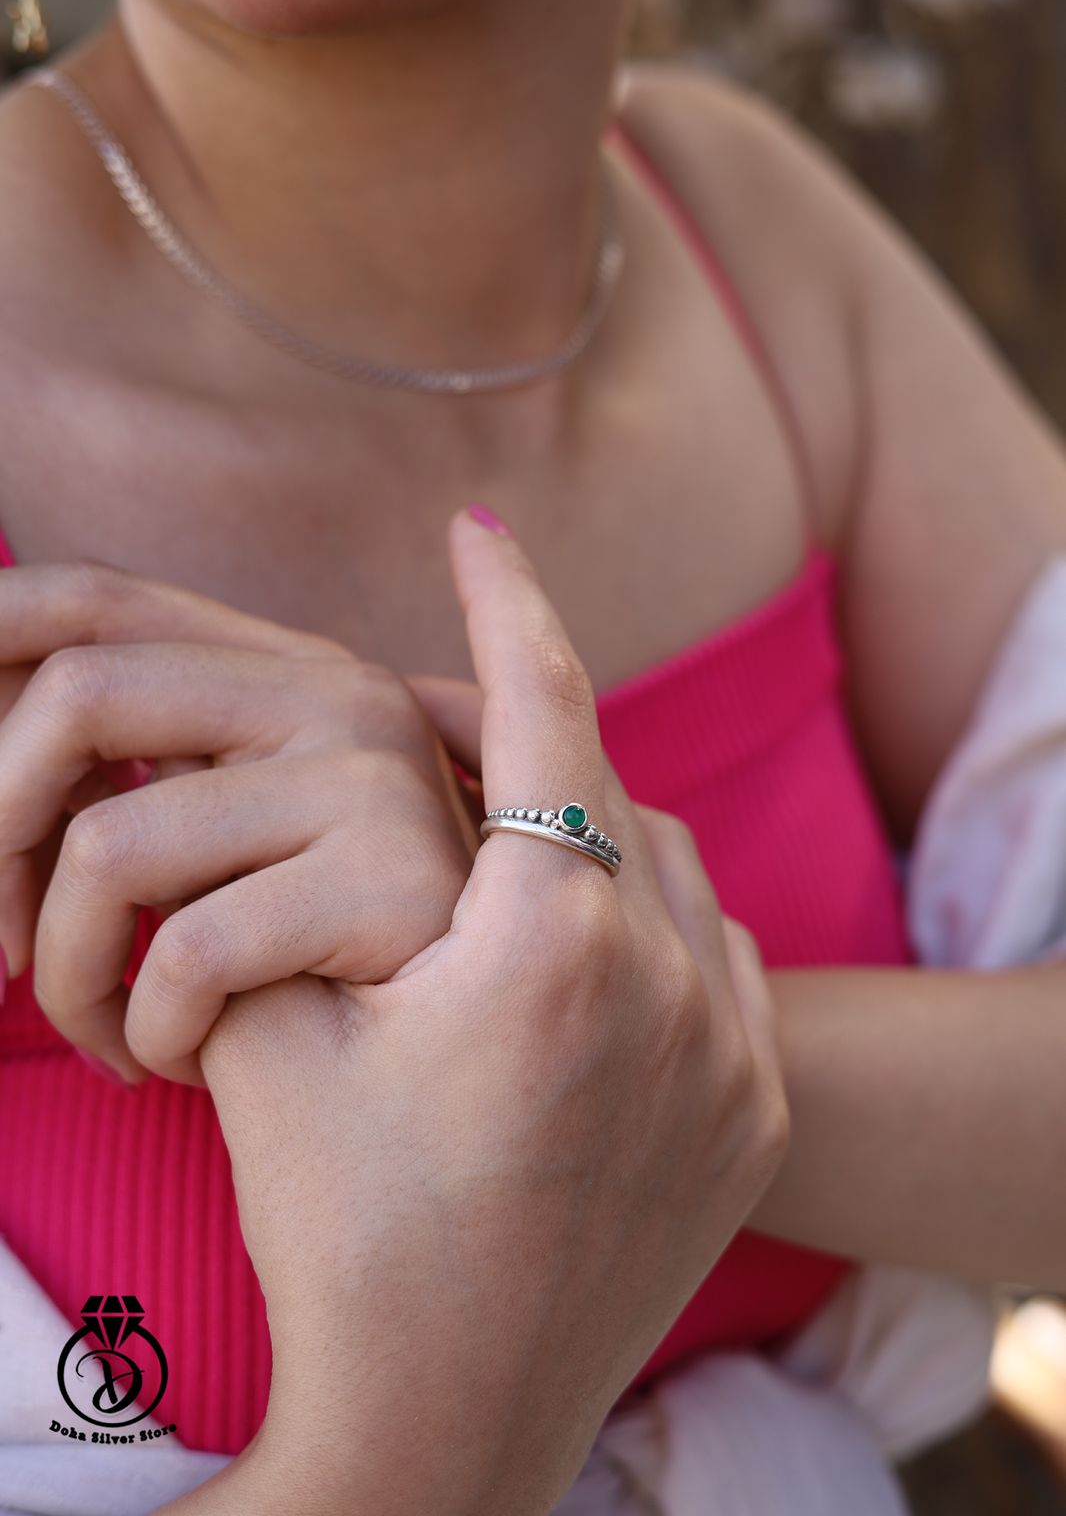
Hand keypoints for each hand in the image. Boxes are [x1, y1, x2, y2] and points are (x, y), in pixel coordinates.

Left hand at [0, 560, 476, 1082]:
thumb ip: (144, 774)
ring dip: (60, 973)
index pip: (95, 599)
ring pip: (111, 848)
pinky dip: (142, 1030)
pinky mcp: (388, 884)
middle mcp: (335, 694)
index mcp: (285, 669)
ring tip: (97, 1031)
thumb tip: (4, 764)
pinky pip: (183, 954)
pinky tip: (169, 1062)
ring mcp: (370, 778)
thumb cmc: (335, 957)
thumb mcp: (234, 842)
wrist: (486, 1055)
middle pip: (80, 694)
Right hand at [199, 509, 788, 1515]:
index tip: (479, 529)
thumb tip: (309, 781)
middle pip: (601, 789)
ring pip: (666, 870)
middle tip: (450, 714)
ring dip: (587, 832)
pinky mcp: (752, 1115)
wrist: (444, 1422)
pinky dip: (649, 922)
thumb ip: (305, 885)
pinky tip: (580, 944)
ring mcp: (729, 1053)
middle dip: (524, 738)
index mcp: (552, 940)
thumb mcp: (279, 1033)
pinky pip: (713, 959)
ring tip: (503, 836)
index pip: (539, 709)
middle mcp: (673, 979)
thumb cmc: (343, 1226)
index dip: (503, 603)